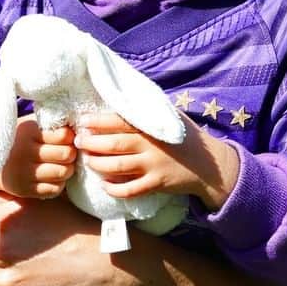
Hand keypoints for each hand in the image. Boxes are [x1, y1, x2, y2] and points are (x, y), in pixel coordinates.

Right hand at [0, 115, 75, 198]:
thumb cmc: (16, 140)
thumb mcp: (28, 126)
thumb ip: (49, 126)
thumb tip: (76, 127)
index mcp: (28, 133)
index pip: (63, 135)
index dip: (70, 137)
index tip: (66, 138)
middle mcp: (25, 153)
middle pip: (66, 154)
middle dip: (71, 153)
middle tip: (67, 152)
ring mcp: (25, 173)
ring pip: (63, 172)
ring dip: (67, 168)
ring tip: (61, 164)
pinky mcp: (26, 189)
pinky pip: (55, 189)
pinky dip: (59, 183)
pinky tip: (52, 176)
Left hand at [75, 112, 239, 211]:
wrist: (209, 165)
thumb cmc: (185, 137)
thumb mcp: (169, 117)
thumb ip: (147, 109)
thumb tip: (122, 95)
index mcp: (150, 126)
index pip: (118, 121)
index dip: (97, 122)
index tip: (82, 122)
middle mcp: (150, 145)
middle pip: (113, 144)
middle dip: (91, 144)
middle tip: (77, 143)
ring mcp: (153, 165)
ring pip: (117, 167)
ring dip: (98, 165)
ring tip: (87, 161)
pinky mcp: (157, 184)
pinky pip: (130, 190)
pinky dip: (114, 189)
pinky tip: (104, 185)